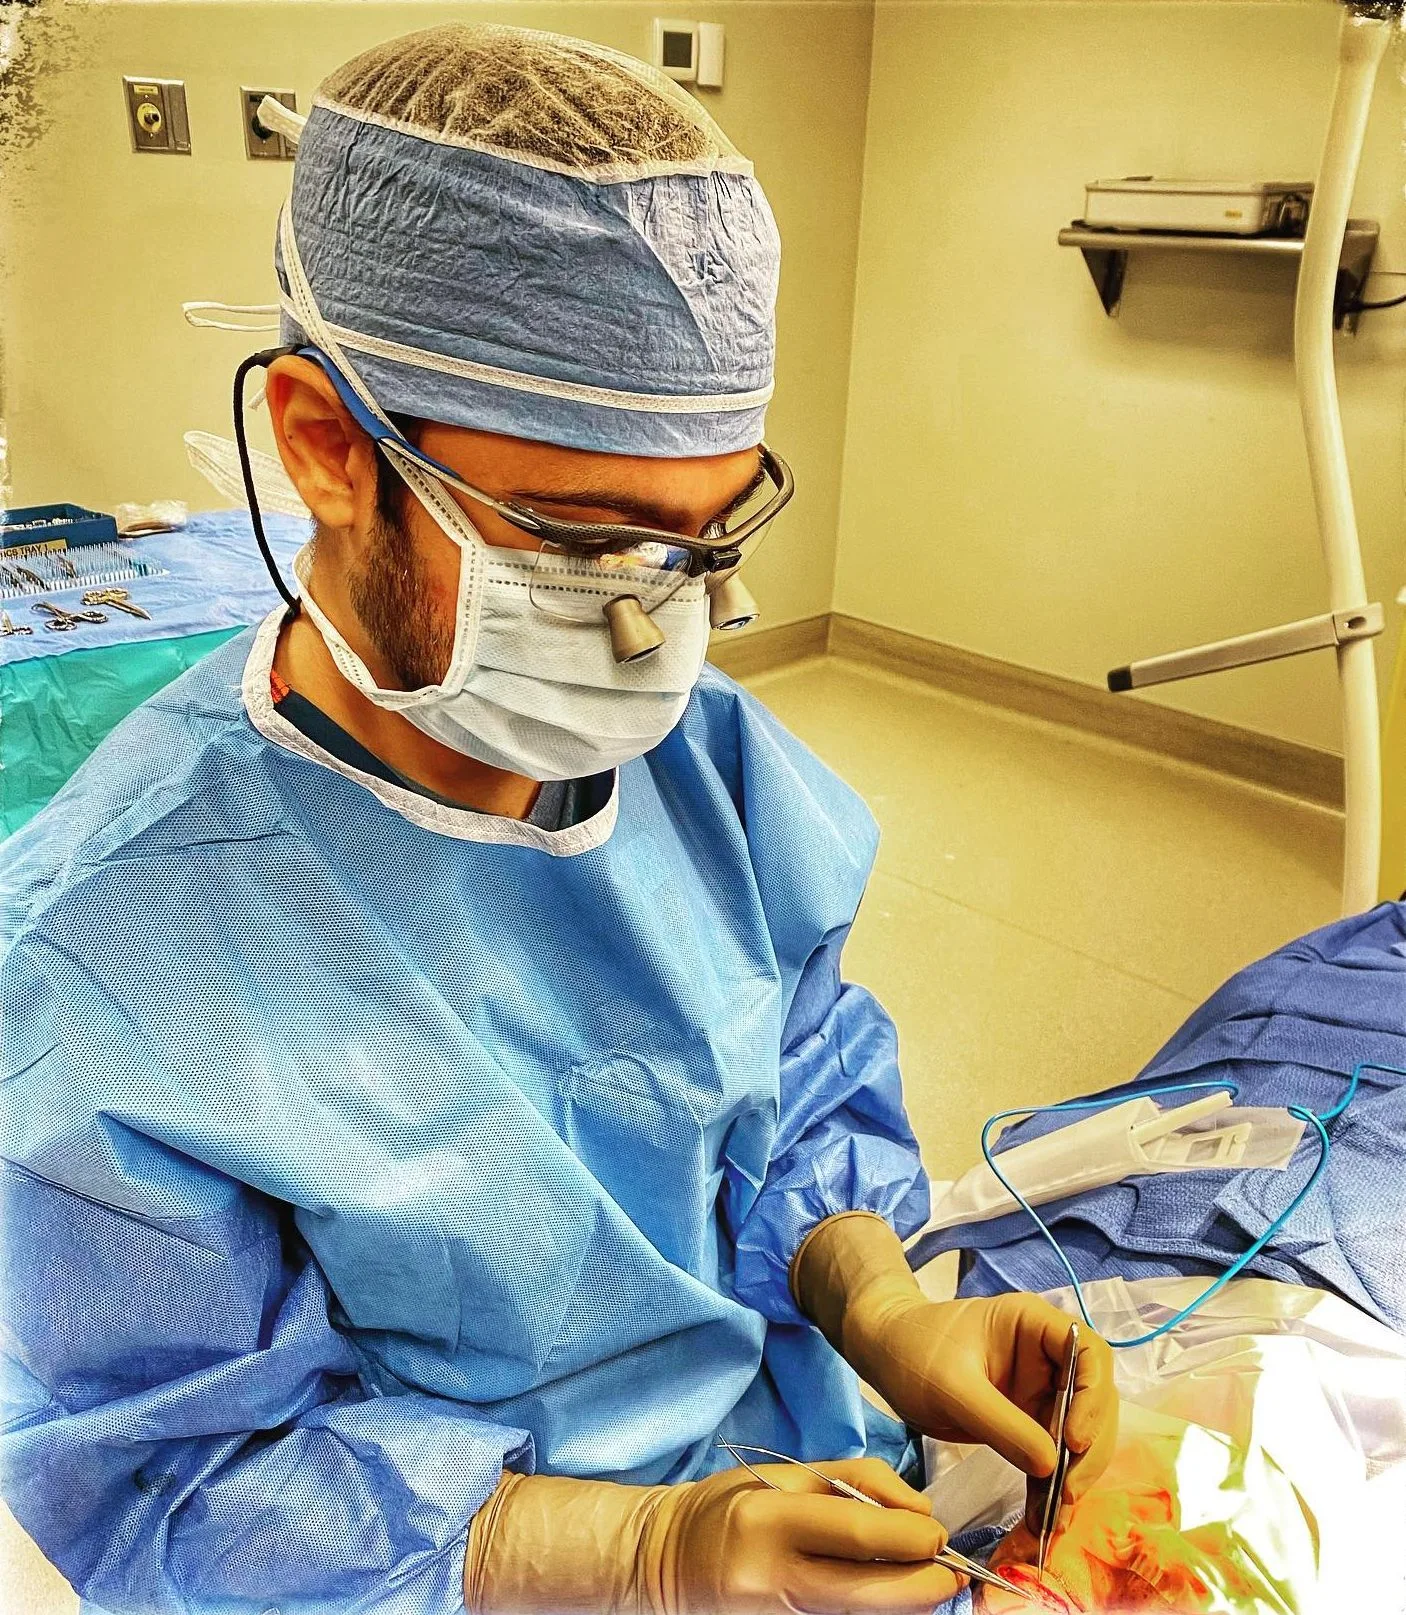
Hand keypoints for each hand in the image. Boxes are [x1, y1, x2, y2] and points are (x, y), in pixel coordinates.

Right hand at [465, 1457, 967, 1614]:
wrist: (664, 1565)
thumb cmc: (729, 1509)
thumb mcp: (784, 1475)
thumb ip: (855, 1484)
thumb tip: (920, 1514)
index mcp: (770, 1521)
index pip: (862, 1536)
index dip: (916, 1539)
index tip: (938, 1533)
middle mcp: (773, 1581)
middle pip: (876, 1595)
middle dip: (928, 1584)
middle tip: (948, 1568)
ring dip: (905, 1602)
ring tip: (910, 1578)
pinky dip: (874, 1611)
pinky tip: (878, 1593)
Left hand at [849, 1290, 1117, 1513]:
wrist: (885, 1357)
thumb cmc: (913, 1350)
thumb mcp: (951, 1385)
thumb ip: (1000, 1421)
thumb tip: (1049, 1464)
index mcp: (1033, 1324)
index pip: (1089, 1352)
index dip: (1093, 1396)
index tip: (1075, 1440)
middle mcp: (1047, 1357)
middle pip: (1092, 1402)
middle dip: (1086, 1451)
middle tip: (1066, 1493)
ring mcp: (1039, 1392)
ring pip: (1076, 1438)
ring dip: (1070, 1479)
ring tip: (1052, 1520)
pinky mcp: (1026, 1424)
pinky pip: (1048, 1459)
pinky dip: (1047, 1490)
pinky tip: (1039, 1522)